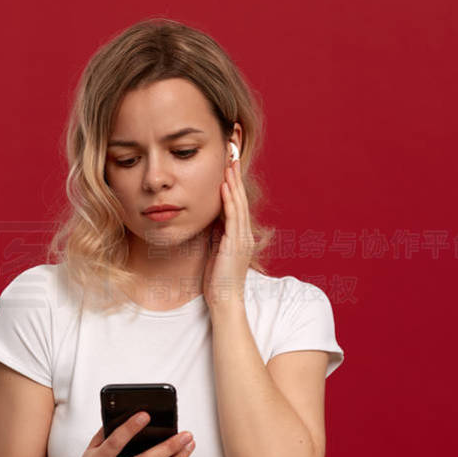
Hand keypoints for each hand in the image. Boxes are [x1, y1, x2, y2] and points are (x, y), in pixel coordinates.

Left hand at [202, 158, 253, 309]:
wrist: (224, 300)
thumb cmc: (218, 281)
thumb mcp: (216, 252)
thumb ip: (217, 235)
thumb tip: (212, 220)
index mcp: (241, 236)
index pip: (238, 205)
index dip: (233, 185)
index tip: (228, 167)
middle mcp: (245, 234)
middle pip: (241, 199)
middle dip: (236, 177)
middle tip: (232, 156)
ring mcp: (242, 238)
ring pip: (238, 204)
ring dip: (233, 183)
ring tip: (228, 164)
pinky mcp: (235, 243)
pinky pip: (233, 216)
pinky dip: (229, 200)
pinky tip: (223, 186)